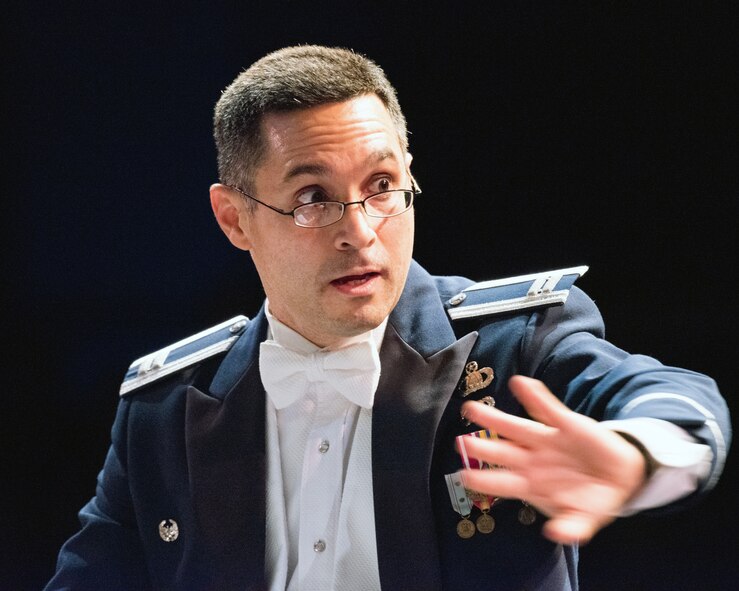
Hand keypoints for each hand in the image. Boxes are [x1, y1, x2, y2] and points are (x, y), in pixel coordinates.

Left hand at [457, 375, 646, 544]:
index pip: (503, 482)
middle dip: (482, 447)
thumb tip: (556, 535)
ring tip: (470, 409)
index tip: (465, 476)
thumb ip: (572, 526)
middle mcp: (532, 460)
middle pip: (501, 452)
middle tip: (461, 443)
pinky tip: (519, 384)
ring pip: (515, 427)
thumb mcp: (585, 518)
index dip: (485, 480)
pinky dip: (534, 396)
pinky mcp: (565, 424)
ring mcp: (545, 440)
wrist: (621, 477)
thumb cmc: (593, 499)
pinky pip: (546, 408)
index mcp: (532, 485)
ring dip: (493, 418)